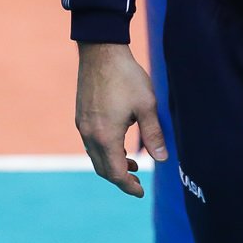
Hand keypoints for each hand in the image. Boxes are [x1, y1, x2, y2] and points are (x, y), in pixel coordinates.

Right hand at [75, 42, 166, 197]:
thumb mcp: (147, 106)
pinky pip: (90, 143)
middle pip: (102, 169)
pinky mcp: (81, 116)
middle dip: (120, 179)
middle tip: (137, 183)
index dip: (129, 187)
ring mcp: (82, 125)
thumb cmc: (126, 77)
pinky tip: (118, 143)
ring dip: (111, 165)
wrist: (101, 51)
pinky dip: (104, 152)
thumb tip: (162, 159)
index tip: (140, 192)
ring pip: (95, 157)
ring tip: (132, 163)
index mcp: (106, 136)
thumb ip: (154, 135)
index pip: (116, 174)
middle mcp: (90, 134)